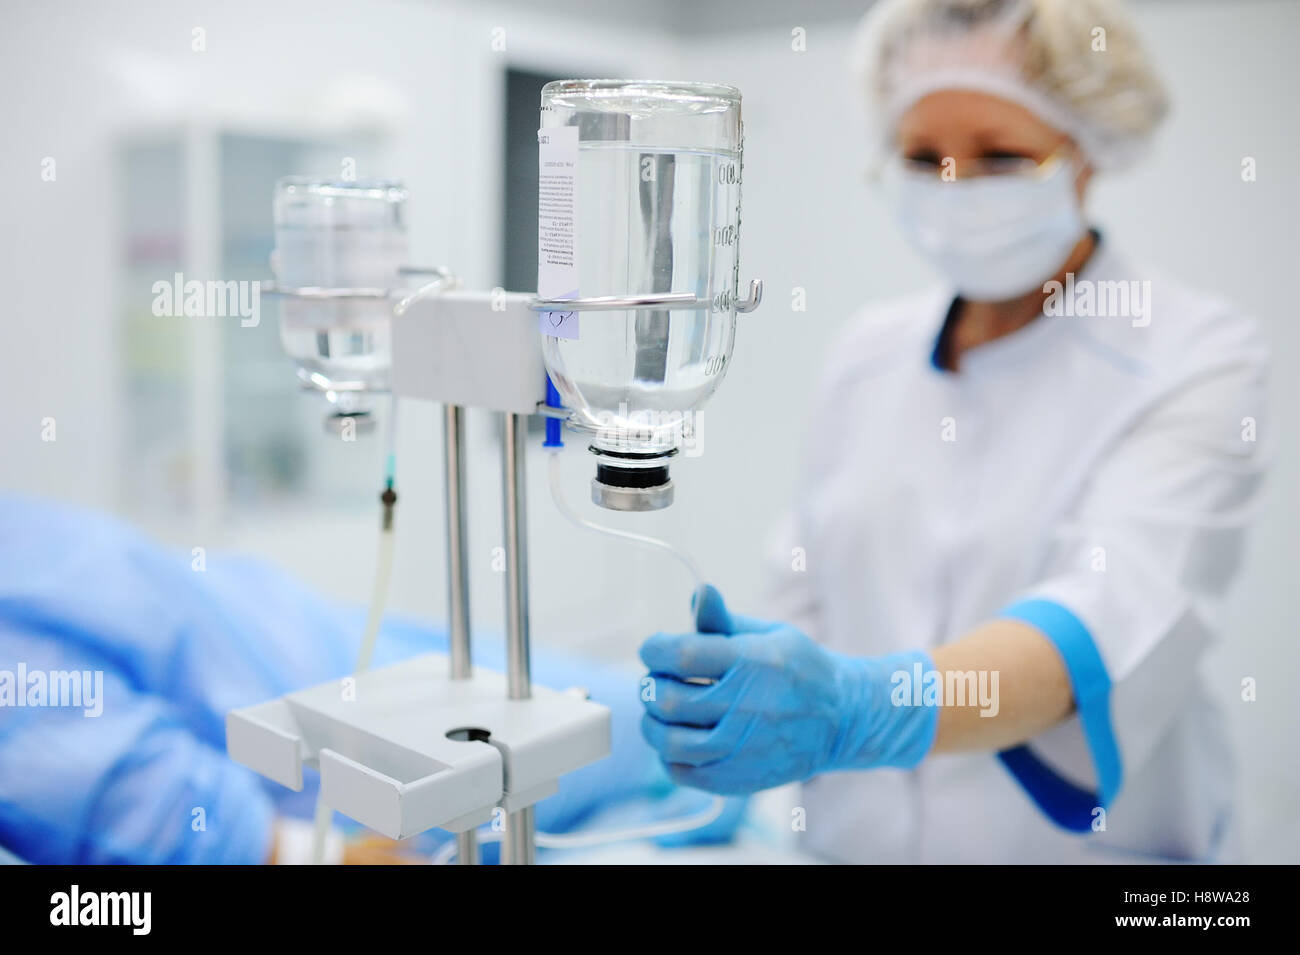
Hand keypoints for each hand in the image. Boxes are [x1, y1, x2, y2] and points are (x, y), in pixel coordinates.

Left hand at [638, 585, 937, 793]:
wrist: (842, 718)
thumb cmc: (798, 668)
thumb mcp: (768, 633)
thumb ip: (722, 620)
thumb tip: (697, 592)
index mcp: (753, 662)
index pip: (681, 654)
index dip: (654, 650)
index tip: (654, 649)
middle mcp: (748, 707)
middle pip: (668, 700)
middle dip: (651, 685)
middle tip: (658, 680)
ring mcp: (744, 748)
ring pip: (669, 742)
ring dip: (653, 723)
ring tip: (661, 712)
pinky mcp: (741, 779)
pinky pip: (683, 772)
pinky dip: (668, 756)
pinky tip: (679, 739)